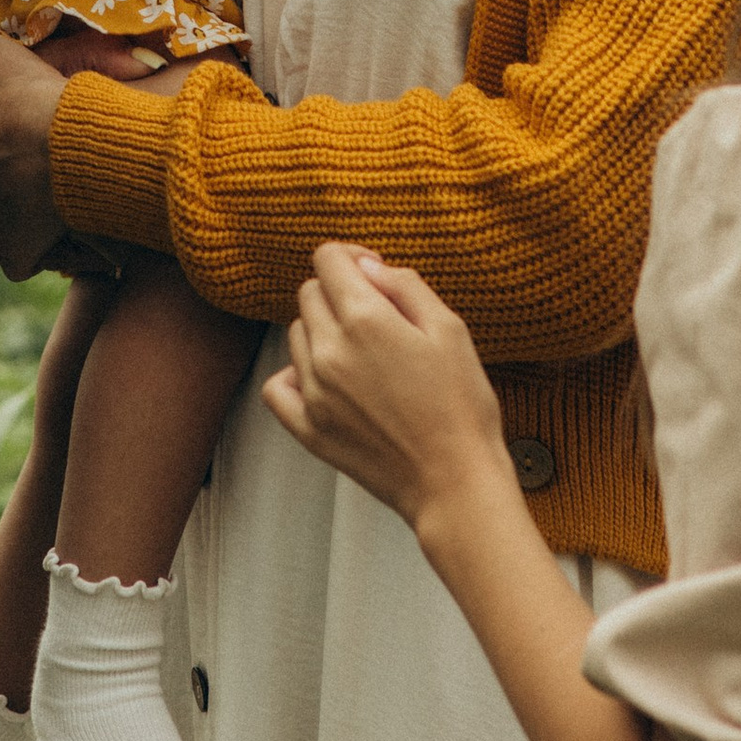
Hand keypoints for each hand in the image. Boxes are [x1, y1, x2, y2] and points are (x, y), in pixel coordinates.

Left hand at [262, 243, 511, 532]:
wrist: (456, 482)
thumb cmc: (462, 407)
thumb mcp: (450, 328)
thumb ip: (405, 285)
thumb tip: (367, 266)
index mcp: (365, 320)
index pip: (327, 259)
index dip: (352, 257)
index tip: (373, 273)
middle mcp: (329, 351)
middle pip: (311, 294)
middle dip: (340, 293)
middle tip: (378, 317)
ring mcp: (315, 392)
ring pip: (297, 334)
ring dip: (323, 332)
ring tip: (365, 356)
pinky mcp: (309, 429)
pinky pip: (278, 385)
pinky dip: (295, 374)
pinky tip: (326, 379)